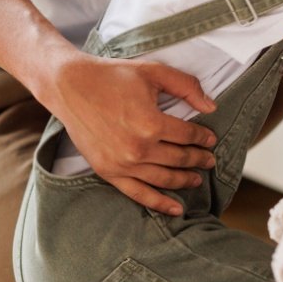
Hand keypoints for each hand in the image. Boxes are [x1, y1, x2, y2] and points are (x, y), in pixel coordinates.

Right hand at [42, 53, 218, 216]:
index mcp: (151, 123)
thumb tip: (211, 107)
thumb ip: (186, 87)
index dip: (203, 138)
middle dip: (199, 160)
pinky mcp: (107, 172)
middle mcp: (138, 148)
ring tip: (197, 179)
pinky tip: (176, 209)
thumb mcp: (154, 72)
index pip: (188, 136)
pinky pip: (138, 193)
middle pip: (179, 159)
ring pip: (163, 179)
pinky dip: (159, 203)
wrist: (71, 86)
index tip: (211, 139)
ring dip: (184, 180)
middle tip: (210, 160)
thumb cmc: (113, 76)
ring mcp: (122, 164)